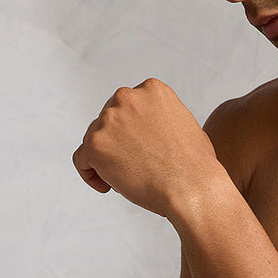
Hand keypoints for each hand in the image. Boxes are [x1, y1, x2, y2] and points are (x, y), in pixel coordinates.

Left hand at [72, 77, 220, 217]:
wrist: (192, 188)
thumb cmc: (195, 165)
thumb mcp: (182, 123)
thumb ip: (159, 117)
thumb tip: (144, 127)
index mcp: (151, 88)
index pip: (127, 106)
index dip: (131, 130)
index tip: (141, 149)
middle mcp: (127, 97)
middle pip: (108, 119)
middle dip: (117, 142)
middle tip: (133, 166)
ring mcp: (109, 120)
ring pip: (93, 139)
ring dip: (105, 158)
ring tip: (127, 178)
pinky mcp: (95, 144)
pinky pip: (81, 159)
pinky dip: (90, 173)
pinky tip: (108, 186)